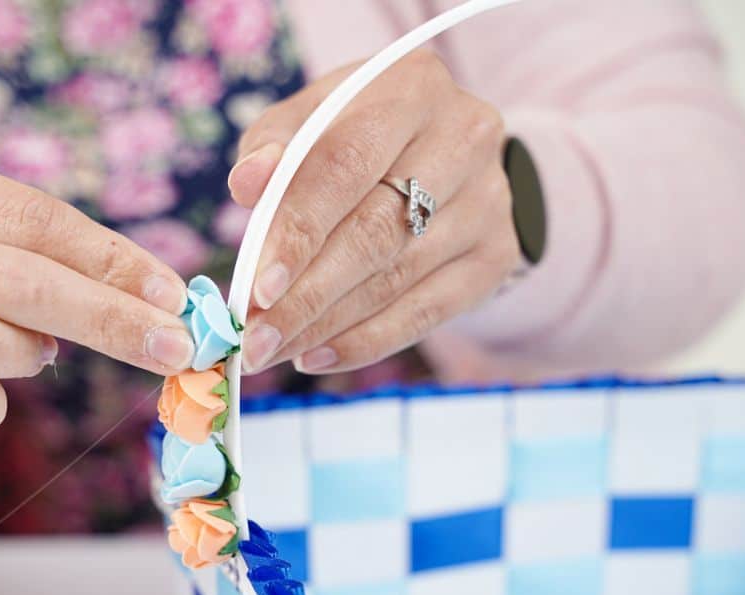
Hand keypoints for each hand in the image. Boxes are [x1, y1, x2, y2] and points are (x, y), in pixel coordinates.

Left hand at [227, 51, 520, 373]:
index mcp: (411, 87)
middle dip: (306, 296)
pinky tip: (316, 357)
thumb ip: (272, 147)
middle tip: (255, 338)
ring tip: (272, 350)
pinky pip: (426, 312)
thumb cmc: (356, 134)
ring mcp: (490, 200)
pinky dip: (365, 342)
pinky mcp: (497, 255)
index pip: (346, 165)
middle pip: (374, 232)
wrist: (447, 154)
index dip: (299, 231)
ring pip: (396, 279)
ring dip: (325, 326)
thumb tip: (247, 184)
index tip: (255, 288)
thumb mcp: (310, 121)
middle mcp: (464, 137)